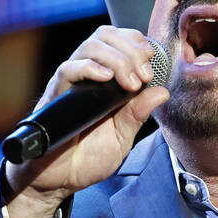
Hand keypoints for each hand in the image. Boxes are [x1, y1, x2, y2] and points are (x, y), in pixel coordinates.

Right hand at [3, 26, 168, 217]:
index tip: (152, 60)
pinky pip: (68, 70)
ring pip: (89, 47)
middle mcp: (88, 76)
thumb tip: (162, 91)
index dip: (137, 43)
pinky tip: (105, 78)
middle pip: (105, 36)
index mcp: (107, 82)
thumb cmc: (87, 158)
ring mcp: (71, 83)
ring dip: (116, 58)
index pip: (120, 42)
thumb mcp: (122, 137)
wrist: (58, 180)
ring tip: (130, 82)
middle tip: (144, 75)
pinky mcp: (55, 95)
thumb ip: (138, 114)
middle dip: (130, 49)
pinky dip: (89, 68)